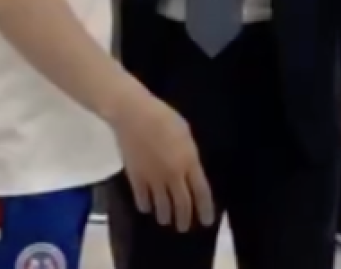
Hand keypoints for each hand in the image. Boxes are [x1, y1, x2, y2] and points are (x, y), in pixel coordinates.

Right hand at [111, 88, 214, 231]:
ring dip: (165, 216)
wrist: (133, 114)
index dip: (205, 209)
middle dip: (184, 219)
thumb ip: (189, 156)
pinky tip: (146, 207)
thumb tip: (190, 170)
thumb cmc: (163, 117)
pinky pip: (142, 199)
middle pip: (182, 204)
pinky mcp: (135, 178)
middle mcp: (173, 175)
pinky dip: (145, 206)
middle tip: (183, 227)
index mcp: (189, 162)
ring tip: (165, 220)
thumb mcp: (186, 134)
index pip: (201, 192)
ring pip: (162, 207)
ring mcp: (153, 178)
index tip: (206, 220)